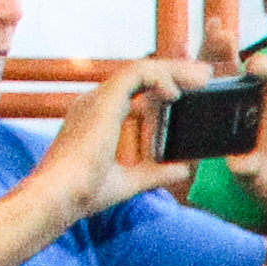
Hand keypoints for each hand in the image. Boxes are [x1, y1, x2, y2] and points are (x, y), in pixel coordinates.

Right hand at [44, 55, 211, 221]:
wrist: (61, 195)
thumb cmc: (85, 192)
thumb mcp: (131, 181)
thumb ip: (157, 173)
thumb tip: (183, 168)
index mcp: (100, 118)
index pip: (136, 91)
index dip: (164, 85)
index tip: (193, 88)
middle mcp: (97, 103)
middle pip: (141, 76)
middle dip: (175, 71)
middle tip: (205, 74)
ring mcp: (97, 99)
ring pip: (140, 70)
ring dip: (174, 69)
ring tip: (202, 76)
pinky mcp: (102, 100)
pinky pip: (135, 75)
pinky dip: (159, 77)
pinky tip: (177, 92)